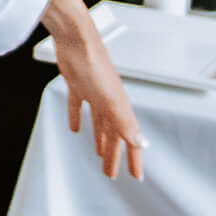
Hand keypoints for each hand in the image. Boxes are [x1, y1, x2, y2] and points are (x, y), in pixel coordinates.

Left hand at [43, 0, 145, 180]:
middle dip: (114, 154)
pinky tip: (74, 128)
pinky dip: (78, 118)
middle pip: (114, 134)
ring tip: (99, 155)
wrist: (75, 39)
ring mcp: (94, 92)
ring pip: (99, 123)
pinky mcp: (78, 84)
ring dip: (100, 139)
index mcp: (120, 107)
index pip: (131, 139)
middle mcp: (110, 101)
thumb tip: (140, 143)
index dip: (134, 158)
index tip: (136, 176)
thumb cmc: (95, 65)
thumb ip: (124, 123)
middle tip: (111, 174)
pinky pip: (79, 107)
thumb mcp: (110, 101)